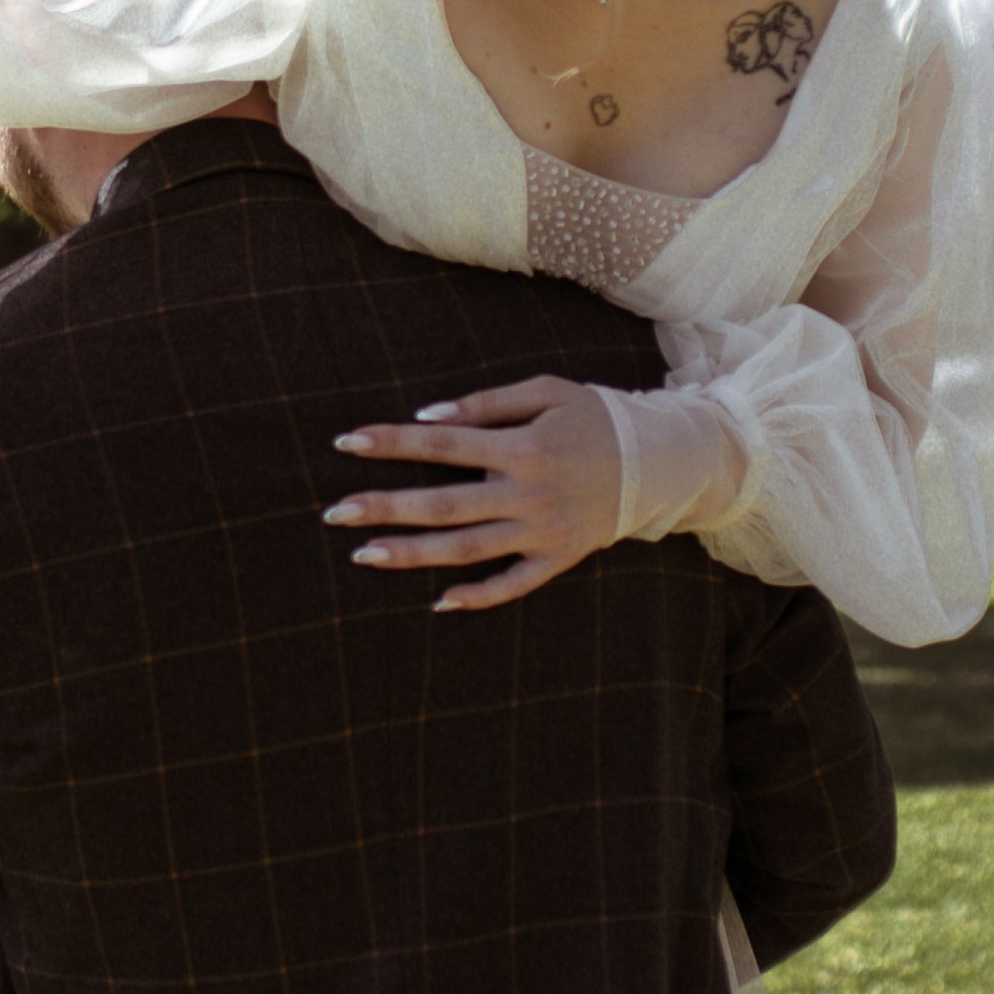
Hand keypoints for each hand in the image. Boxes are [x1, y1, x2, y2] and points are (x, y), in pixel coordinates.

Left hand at [323, 374, 623, 613]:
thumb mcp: (546, 392)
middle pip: (445, 504)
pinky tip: (439, 601)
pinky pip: (514, 584)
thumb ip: (486, 403)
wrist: (659, 461)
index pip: (443, 445)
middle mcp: (529, 494)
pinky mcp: (558, 558)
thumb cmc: (594, 417)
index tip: (347, 442)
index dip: (392, 443)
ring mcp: (543, 531)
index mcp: (523, 447)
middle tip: (334, 512)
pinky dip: (478, 596)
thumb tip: (428, 416)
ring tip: (363, 554)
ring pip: (467, 549)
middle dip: (386, 507)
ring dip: (413, 554)